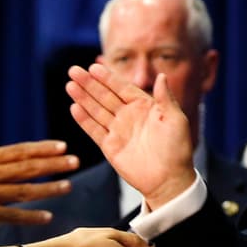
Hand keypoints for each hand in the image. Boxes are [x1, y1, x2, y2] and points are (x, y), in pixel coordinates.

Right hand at [0, 103, 78, 225]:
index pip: (19, 151)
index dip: (42, 149)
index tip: (62, 146)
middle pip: (27, 169)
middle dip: (53, 165)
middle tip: (75, 162)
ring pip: (23, 192)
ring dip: (48, 189)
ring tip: (69, 186)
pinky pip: (10, 216)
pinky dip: (29, 216)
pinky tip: (47, 216)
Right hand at [66, 65, 194, 209]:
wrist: (169, 179)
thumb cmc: (177, 149)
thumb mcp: (175, 120)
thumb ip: (165, 98)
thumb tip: (162, 75)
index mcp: (145, 106)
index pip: (122, 88)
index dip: (107, 78)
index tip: (93, 67)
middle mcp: (129, 116)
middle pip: (105, 96)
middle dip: (89, 83)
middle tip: (73, 71)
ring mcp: (118, 130)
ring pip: (97, 110)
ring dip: (83, 98)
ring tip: (70, 85)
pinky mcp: (110, 146)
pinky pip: (94, 130)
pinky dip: (84, 119)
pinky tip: (74, 107)